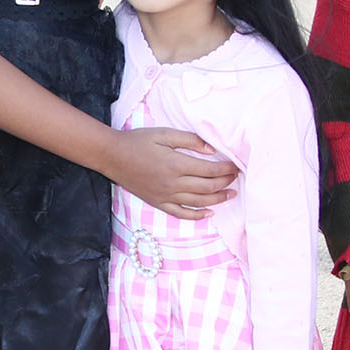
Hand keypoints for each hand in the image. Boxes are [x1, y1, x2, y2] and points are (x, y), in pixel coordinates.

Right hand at [109, 127, 236, 219]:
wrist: (112, 156)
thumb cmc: (138, 141)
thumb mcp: (164, 134)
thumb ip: (189, 140)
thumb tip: (212, 149)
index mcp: (176, 164)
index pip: (210, 170)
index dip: (226, 169)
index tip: (236, 165)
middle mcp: (173, 183)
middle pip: (208, 187)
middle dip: (226, 182)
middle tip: (237, 177)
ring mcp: (166, 196)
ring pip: (199, 202)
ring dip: (218, 199)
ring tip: (231, 194)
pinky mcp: (158, 203)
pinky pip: (181, 214)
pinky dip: (197, 215)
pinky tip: (209, 213)